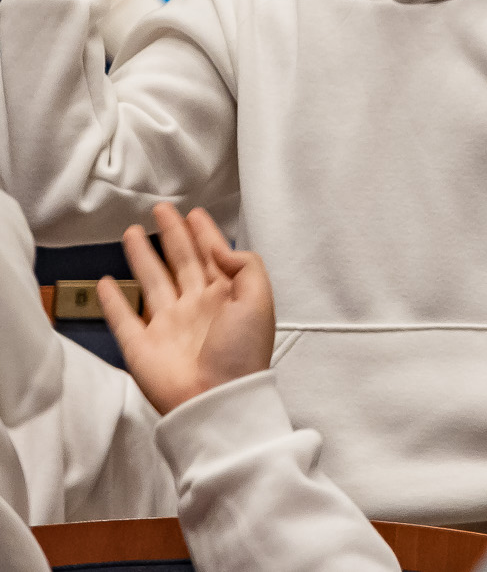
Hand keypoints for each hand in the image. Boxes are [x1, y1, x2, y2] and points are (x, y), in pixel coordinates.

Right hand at [97, 204, 275, 416]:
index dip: (204, 233)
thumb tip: (218, 247)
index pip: (213, 255)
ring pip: (151, 281)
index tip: (195, 212)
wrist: (215, 399)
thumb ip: (245, 267)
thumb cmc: (242, 350)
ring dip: (142, 258)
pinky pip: (123, 318)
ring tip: (131, 232)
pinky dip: (112, 301)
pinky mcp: (140, 345)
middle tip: (160, 209)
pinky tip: (105, 282)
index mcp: (225, 295)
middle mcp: (195, 305)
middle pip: (181, 261)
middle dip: (172, 235)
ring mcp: (166, 324)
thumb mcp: (259, 300)